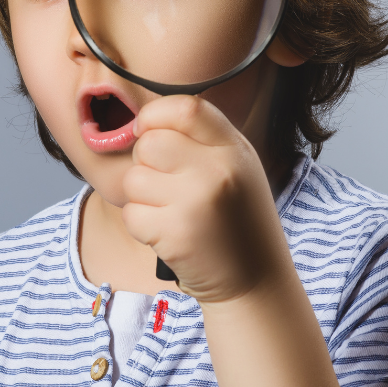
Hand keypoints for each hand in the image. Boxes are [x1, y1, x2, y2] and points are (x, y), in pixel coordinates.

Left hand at [121, 95, 290, 303]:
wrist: (256, 280)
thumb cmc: (238, 219)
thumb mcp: (237, 167)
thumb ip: (200, 140)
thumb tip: (147, 122)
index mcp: (234, 148)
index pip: (185, 107)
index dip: (155, 115)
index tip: (148, 130)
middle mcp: (217, 170)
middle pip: (149, 143)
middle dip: (146, 163)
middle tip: (167, 186)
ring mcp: (196, 202)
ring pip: (133, 179)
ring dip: (142, 197)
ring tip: (172, 212)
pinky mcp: (175, 234)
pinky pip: (131, 214)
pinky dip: (141, 225)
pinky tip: (168, 233)